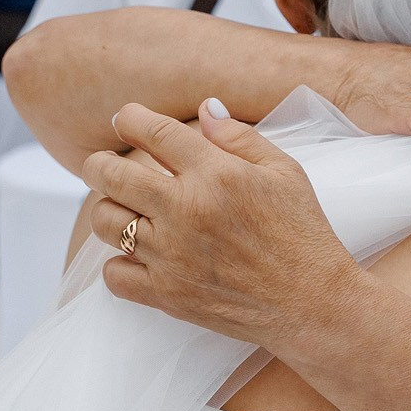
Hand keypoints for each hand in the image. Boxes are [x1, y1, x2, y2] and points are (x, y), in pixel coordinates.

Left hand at [86, 101, 363, 347]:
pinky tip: (137, 256)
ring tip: (123, 210)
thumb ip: (239, 136)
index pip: (152, 131)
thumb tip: (204, 108)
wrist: (312, 302)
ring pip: (105, 222)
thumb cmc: (303, 233)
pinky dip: (118, 264)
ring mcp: (172, 255)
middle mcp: (186, 210)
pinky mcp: (167, 295)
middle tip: (102, 167)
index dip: (129, 118)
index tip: (125, 120)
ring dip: (107, 210)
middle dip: (98, 165)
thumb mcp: (285, 171)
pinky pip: (113, 275)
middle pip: (110, 175)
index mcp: (215, 173)